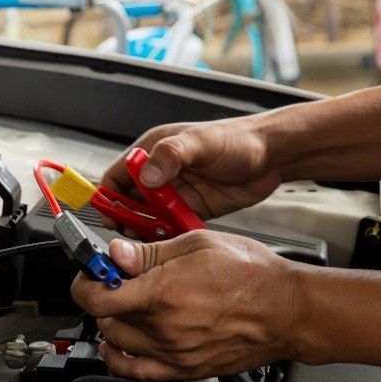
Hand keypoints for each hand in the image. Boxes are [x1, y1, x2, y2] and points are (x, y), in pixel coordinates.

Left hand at [70, 231, 302, 381]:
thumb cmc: (252, 274)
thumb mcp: (198, 245)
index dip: (84, 283)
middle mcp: (164, 327)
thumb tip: (116, 254)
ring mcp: (174, 352)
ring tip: (124, 307)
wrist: (287, 310)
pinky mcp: (185, 369)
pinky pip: (136, 373)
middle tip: (114, 283)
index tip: (89, 274)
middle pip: (105, 318)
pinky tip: (118, 346)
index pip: (98, 296)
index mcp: (163, 292)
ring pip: (117, 343)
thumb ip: (150, 253)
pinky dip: (119, 360)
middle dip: (102, 297)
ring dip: (111, 324)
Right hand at [99, 118, 280, 230]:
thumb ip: (171, 155)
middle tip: (129, 233)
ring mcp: (174, 193)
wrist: (272, 157)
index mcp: (154, 151)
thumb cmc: (237, 139)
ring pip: (147, 217)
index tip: (108, 214)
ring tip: (150, 240)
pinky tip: (171, 242)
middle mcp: (161, 174)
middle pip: (128, 200)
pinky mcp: (190, 210)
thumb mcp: (201, 142)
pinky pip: (169, 227)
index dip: (108, 195)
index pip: (118, 174)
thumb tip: (147, 175)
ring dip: (145, 230)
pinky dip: (167, 236)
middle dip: (125, 218)